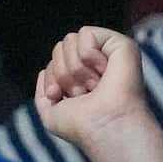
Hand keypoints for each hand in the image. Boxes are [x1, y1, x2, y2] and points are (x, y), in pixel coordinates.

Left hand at [35, 26, 160, 158]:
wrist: (104, 127)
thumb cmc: (81, 126)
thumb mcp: (51, 113)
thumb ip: (42, 92)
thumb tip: (43, 69)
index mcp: (83, 76)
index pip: (54, 59)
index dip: (52, 77)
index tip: (60, 97)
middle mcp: (96, 62)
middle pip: (60, 47)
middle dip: (63, 73)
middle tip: (83, 93)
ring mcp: (109, 52)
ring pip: (70, 40)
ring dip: (75, 69)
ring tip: (93, 86)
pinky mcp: (120, 44)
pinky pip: (86, 34)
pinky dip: (88, 56)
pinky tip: (103, 72)